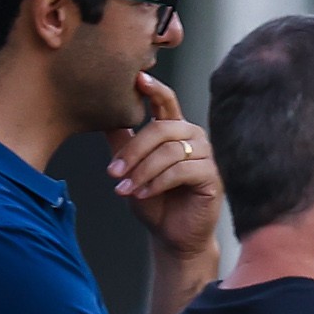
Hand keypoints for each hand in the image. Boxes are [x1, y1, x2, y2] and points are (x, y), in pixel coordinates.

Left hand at [107, 72, 221, 258]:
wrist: (173, 236)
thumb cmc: (154, 201)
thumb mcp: (131, 168)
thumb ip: (121, 142)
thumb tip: (101, 113)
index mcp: (175, 130)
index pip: (166, 102)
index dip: (154, 88)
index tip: (137, 77)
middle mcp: (193, 138)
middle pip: (162, 128)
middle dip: (134, 150)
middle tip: (112, 171)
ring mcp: (206, 157)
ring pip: (170, 151)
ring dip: (143, 170)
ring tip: (125, 188)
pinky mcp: (212, 177)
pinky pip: (181, 171)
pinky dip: (157, 182)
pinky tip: (143, 194)